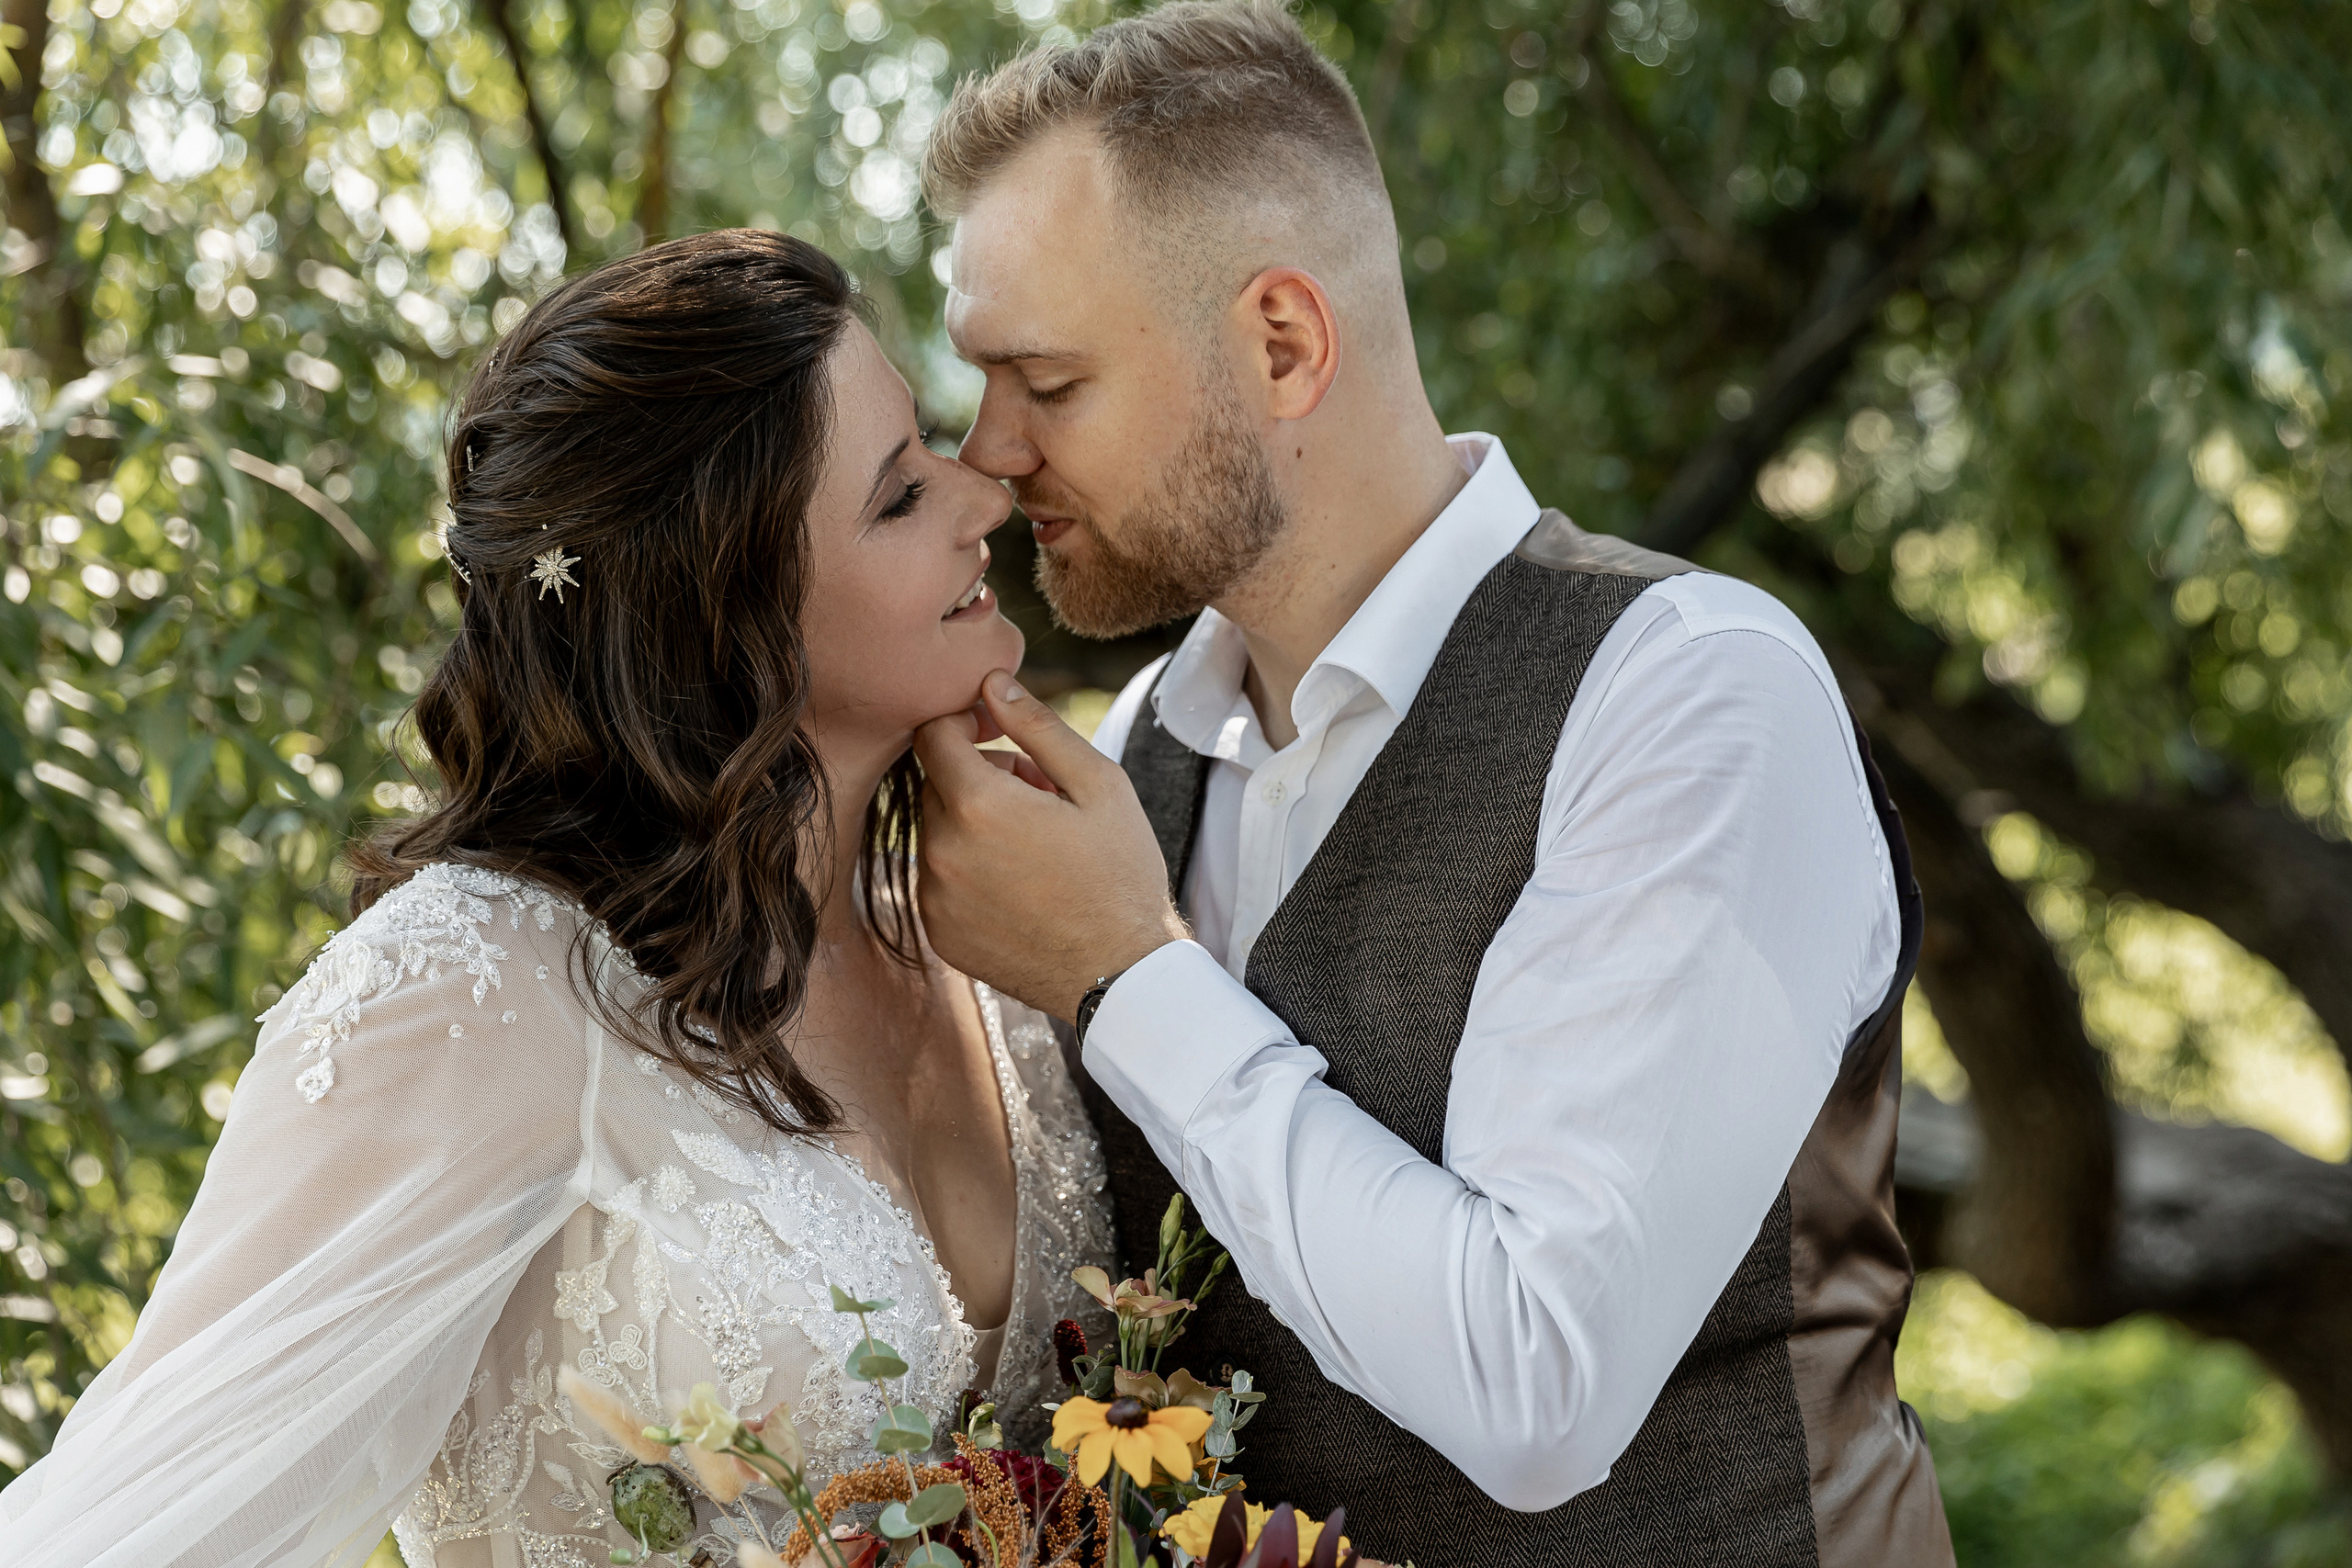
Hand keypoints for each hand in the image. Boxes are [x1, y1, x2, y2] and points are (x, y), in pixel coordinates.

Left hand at [913, 671, 1188, 1019]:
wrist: (1120, 974)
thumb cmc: (1120, 873)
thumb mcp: (1098, 784)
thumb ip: (1037, 726)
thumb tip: (992, 682)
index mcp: (979, 806)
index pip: (932, 734)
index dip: (964, 723)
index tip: (999, 734)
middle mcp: (941, 851)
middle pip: (935, 782)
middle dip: (978, 775)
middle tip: (1038, 795)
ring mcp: (934, 897)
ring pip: (935, 831)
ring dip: (972, 823)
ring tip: (1034, 844)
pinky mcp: (938, 931)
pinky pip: (938, 877)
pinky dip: (968, 869)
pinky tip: (1019, 884)